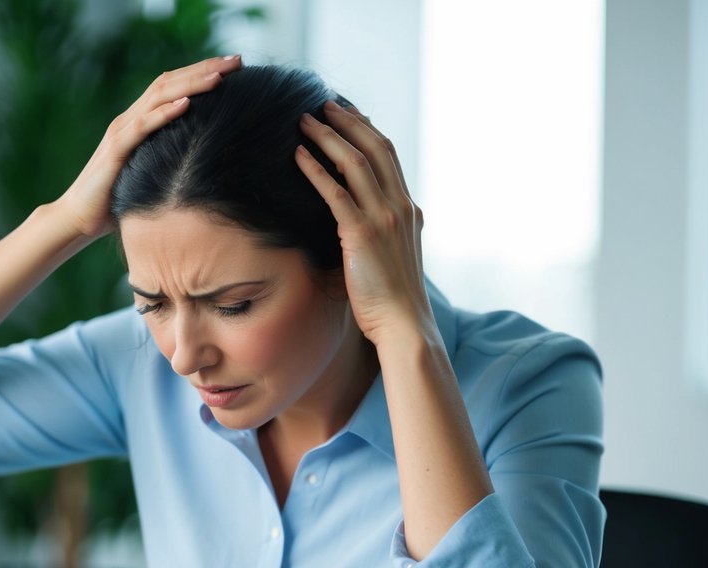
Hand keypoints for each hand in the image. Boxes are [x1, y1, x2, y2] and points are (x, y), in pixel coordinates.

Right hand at [55, 55, 242, 239]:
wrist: (79, 218)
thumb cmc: (117, 200)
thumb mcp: (150, 173)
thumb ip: (169, 158)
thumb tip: (206, 159)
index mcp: (139, 122)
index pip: (174, 87)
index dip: (203, 72)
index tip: (237, 67)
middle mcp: (130, 119)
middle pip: (170, 83)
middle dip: (205, 69)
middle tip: (238, 60)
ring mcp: (121, 132)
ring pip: (158, 97)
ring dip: (190, 84)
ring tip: (219, 76)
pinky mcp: (115, 151)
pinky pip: (141, 128)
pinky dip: (163, 114)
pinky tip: (186, 104)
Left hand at [295, 101, 433, 344]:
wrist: (404, 324)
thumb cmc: (393, 299)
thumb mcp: (394, 256)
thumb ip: (382, 232)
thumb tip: (357, 223)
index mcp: (409, 209)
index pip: (389, 155)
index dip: (366, 129)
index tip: (347, 113)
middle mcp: (400, 206)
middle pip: (375, 147)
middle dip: (348, 121)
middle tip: (323, 103)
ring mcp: (383, 218)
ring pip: (354, 162)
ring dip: (327, 137)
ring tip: (304, 121)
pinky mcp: (362, 234)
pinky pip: (335, 192)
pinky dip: (315, 170)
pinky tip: (298, 156)